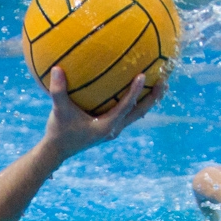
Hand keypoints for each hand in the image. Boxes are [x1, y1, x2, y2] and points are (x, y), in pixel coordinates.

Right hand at [42, 67, 167, 161]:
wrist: (57, 151)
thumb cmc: (58, 131)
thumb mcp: (58, 110)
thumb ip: (58, 91)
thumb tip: (56, 69)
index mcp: (106, 125)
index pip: (126, 106)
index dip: (135, 91)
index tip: (143, 75)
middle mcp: (114, 129)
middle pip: (140, 112)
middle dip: (153, 98)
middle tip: (164, 81)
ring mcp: (113, 130)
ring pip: (136, 114)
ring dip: (148, 101)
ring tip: (158, 86)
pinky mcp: (109, 130)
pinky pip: (127, 114)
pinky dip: (135, 104)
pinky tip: (135, 93)